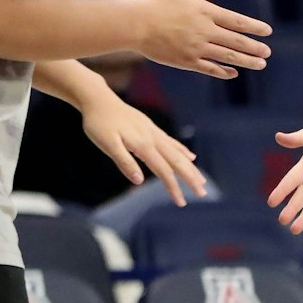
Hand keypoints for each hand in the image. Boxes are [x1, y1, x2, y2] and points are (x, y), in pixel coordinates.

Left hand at [82, 95, 206, 206]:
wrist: (99, 99)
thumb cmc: (98, 124)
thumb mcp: (106, 144)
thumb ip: (124, 162)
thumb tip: (138, 181)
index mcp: (143, 145)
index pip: (164, 171)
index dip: (173, 188)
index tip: (181, 203)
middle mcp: (153, 139)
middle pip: (177, 162)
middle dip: (191, 178)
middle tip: (203, 194)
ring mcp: (153, 132)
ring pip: (177, 153)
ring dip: (190, 168)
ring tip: (201, 180)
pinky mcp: (150, 128)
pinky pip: (172, 142)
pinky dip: (183, 151)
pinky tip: (190, 157)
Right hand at [135, 0, 272, 79]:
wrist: (134, 25)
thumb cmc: (154, 4)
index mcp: (205, 12)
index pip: (237, 21)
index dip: (254, 27)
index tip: (267, 31)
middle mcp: (205, 31)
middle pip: (236, 41)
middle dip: (255, 48)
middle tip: (267, 52)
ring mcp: (197, 48)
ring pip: (227, 56)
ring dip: (246, 61)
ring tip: (261, 64)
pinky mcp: (186, 61)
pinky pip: (209, 68)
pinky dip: (223, 71)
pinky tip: (233, 73)